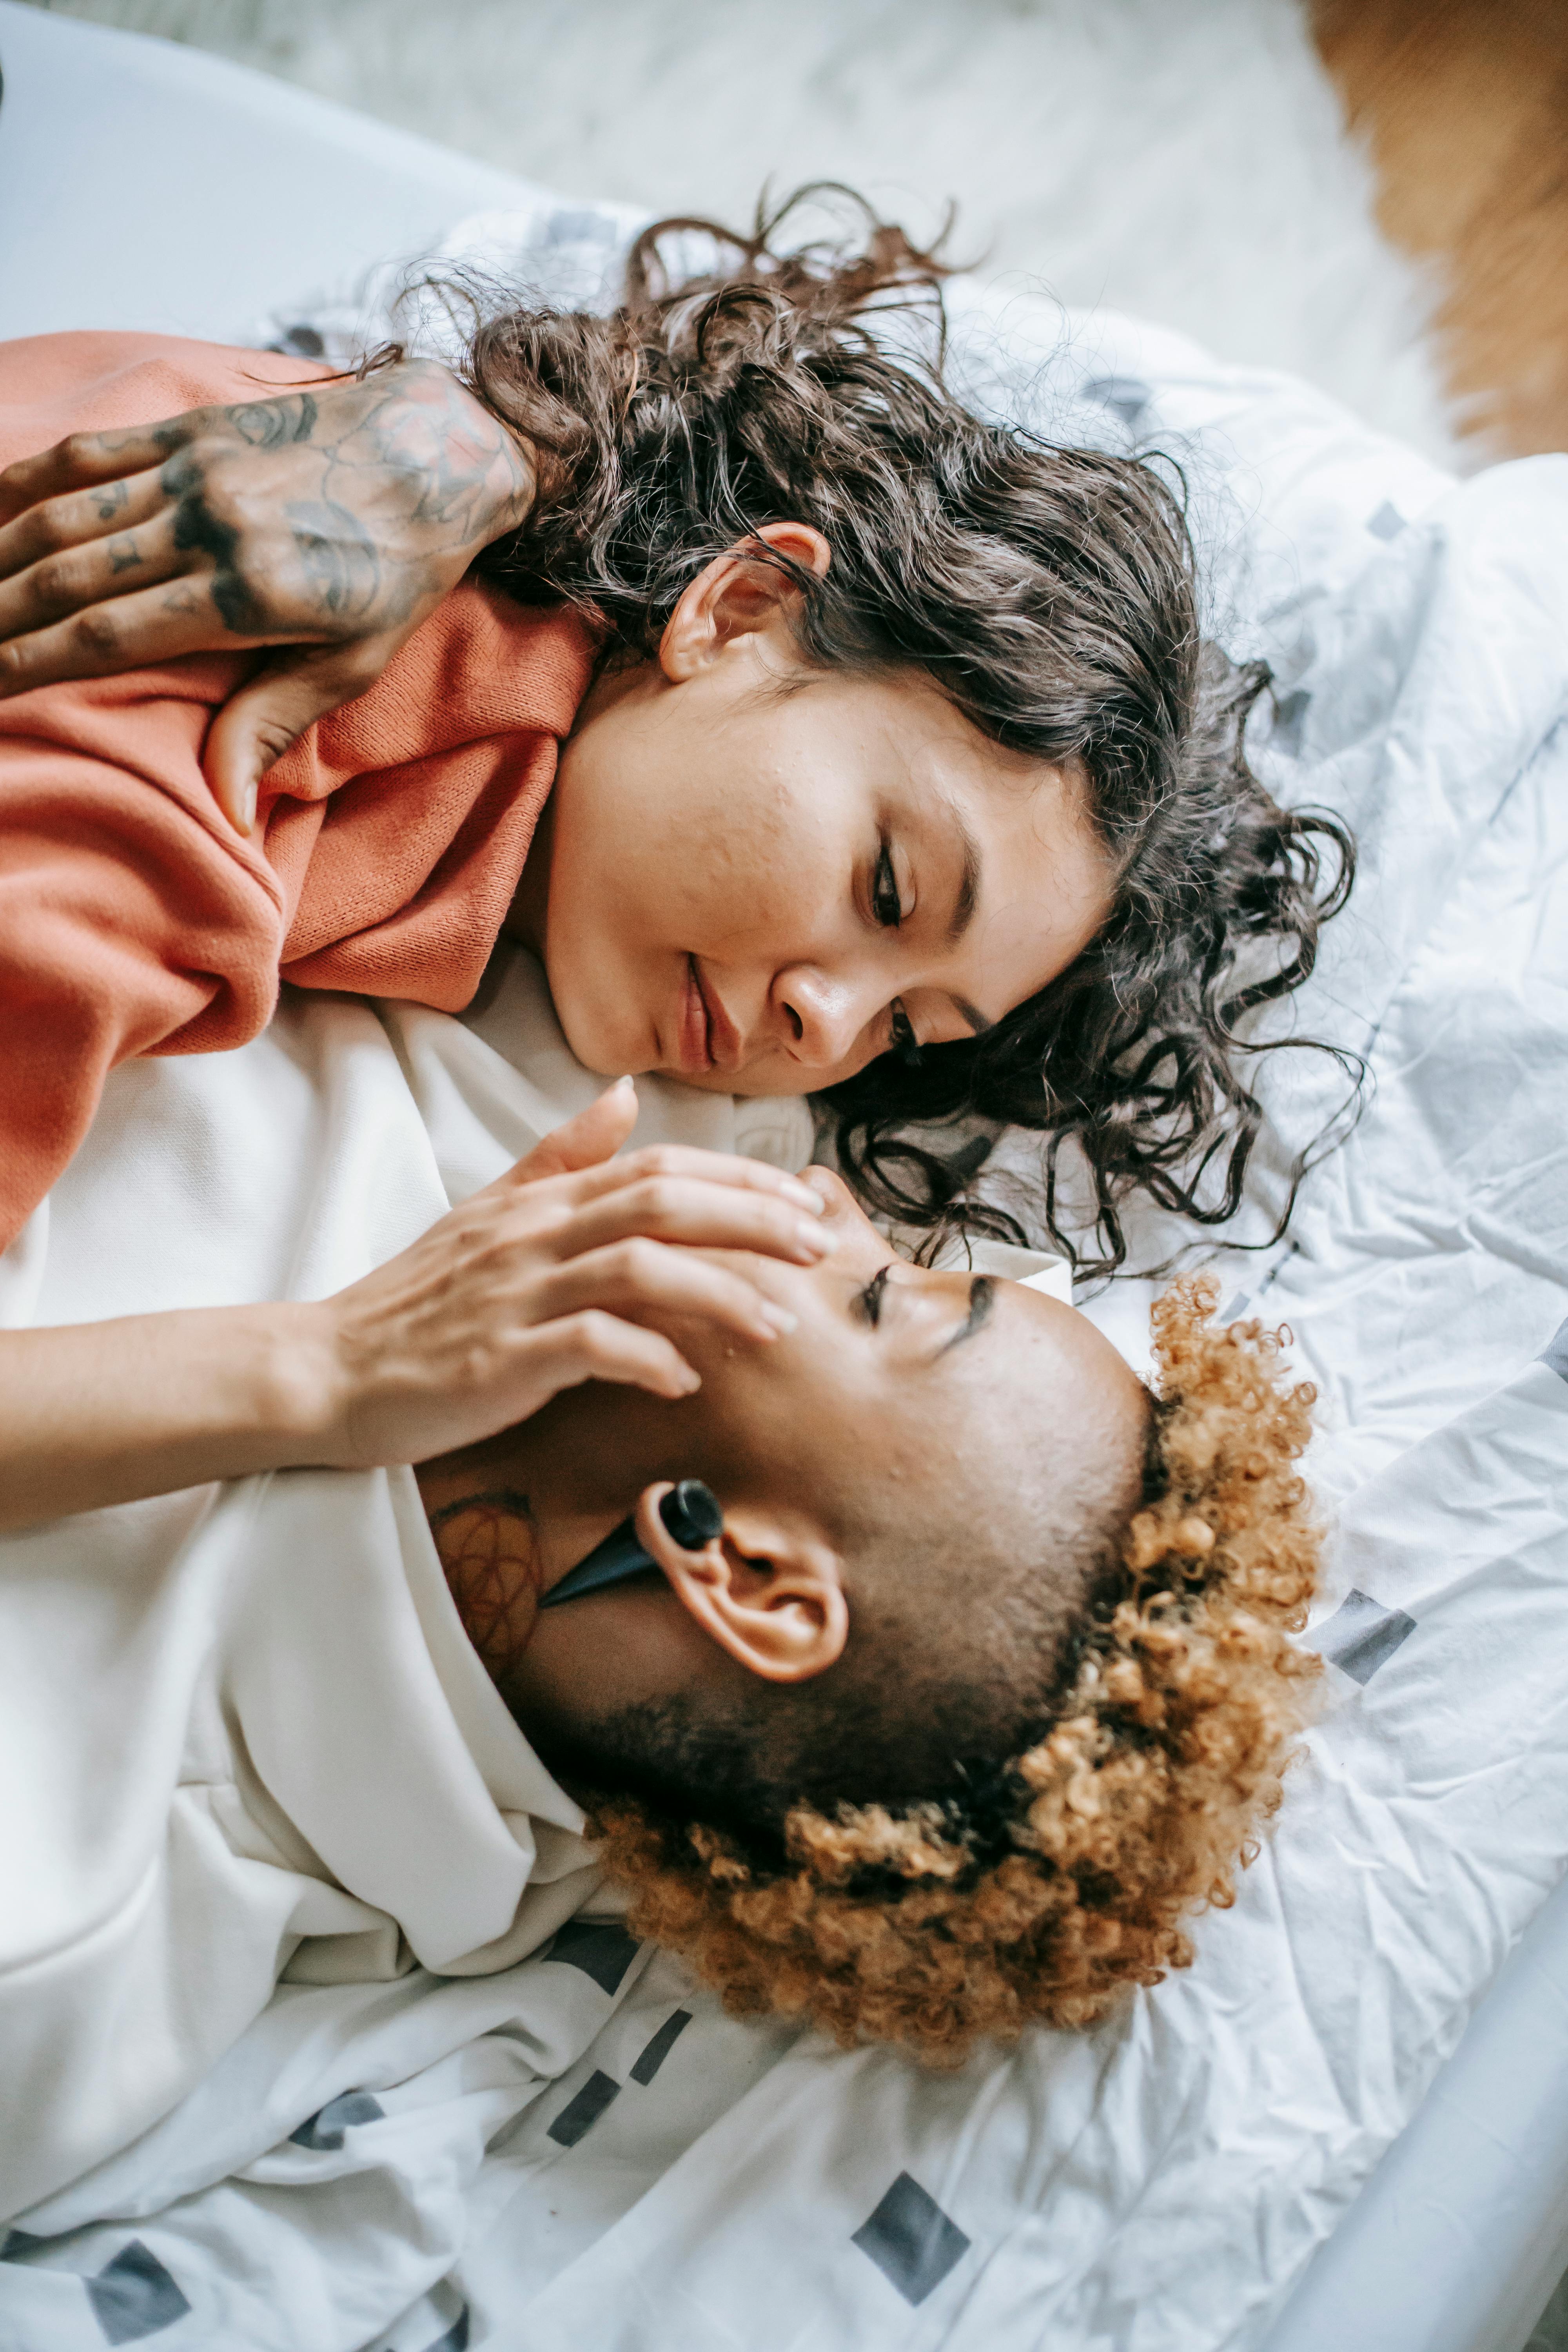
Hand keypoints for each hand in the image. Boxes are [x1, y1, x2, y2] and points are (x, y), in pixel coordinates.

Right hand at [0, 360, 532, 830]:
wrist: (437, 451)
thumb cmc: (399, 573)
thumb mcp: (353, 663)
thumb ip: (273, 725)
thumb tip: (225, 810)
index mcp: (248, 596)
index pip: (106, 636)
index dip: (28, 663)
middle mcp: (209, 527)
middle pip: (65, 577)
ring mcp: (194, 471)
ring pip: (62, 515)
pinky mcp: (191, 429)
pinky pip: (91, 456)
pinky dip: (28, 483)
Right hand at [310, 1081, 831, 1468]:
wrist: (327, 1367)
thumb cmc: (419, 1301)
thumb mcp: (489, 1212)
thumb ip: (560, 1156)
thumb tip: (625, 1096)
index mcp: (539, 1201)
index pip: (656, 1165)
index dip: (738, 1176)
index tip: (803, 1200)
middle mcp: (534, 1236)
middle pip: (662, 1201)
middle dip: (752, 1218)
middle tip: (818, 1247)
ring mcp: (517, 1295)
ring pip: (639, 1266)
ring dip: (720, 1293)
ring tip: (777, 1324)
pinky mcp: (501, 1358)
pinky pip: (592, 1346)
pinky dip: (649, 1359)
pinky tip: (684, 1380)